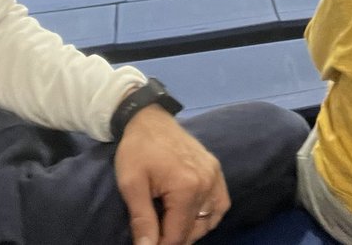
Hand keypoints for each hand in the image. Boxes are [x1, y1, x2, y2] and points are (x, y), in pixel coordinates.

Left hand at [115, 105, 230, 244]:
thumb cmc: (137, 150)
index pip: (178, 235)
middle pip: (195, 230)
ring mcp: (215, 175)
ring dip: (192, 230)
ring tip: (170, 226)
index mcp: (187, 188)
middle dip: (174, 238)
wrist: (149, 119)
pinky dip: (209, 215)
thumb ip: (142, 220)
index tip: (146, 244)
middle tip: (154, 234)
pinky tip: (192, 215)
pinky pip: (220, 203)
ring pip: (210, 220)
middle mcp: (208, 183)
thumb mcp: (131, 185)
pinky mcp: (216, 169)